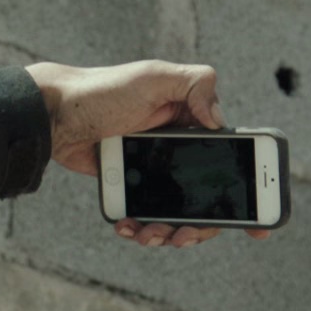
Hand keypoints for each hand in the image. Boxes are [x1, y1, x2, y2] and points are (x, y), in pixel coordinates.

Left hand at [25, 60, 271, 245]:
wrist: (53, 113)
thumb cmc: (103, 88)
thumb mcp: (155, 76)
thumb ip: (196, 85)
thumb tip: (219, 120)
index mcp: (191, 123)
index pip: (229, 160)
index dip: (245, 193)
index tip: (257, 226)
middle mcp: (176, 149)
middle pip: (203, 199)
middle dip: (201, 225)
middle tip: (184, 234)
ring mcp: (151, 170)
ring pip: (173, 213)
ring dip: (167, 231)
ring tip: (152, 234)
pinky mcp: (126, 185)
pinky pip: (142, 215)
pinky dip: (138, 227)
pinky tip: (128, 227)